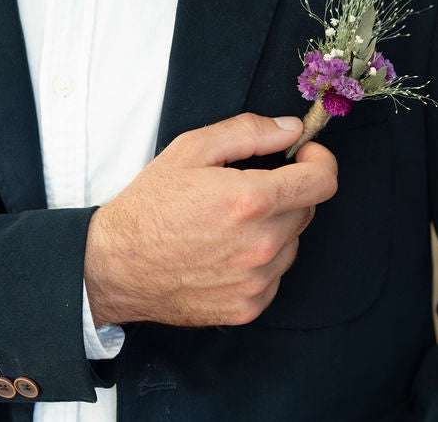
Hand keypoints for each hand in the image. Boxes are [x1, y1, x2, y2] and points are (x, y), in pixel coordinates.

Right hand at [84, 113, 337, 326]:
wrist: (114, 266)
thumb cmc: (149, 205)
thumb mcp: (191, 149)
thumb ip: (248, 132)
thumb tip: (291, 129)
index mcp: (250, 201)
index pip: (322, 181)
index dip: (320, 162)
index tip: (305, 157)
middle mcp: (260, 246)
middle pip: (307, 211)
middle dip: (287, 193)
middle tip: (248, 188)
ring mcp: (256, 282)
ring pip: (292, 244)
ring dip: (274, 229)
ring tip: (229, 224)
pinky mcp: (248, 308)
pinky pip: (275, 277)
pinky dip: (260, 262)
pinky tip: (225, 253)